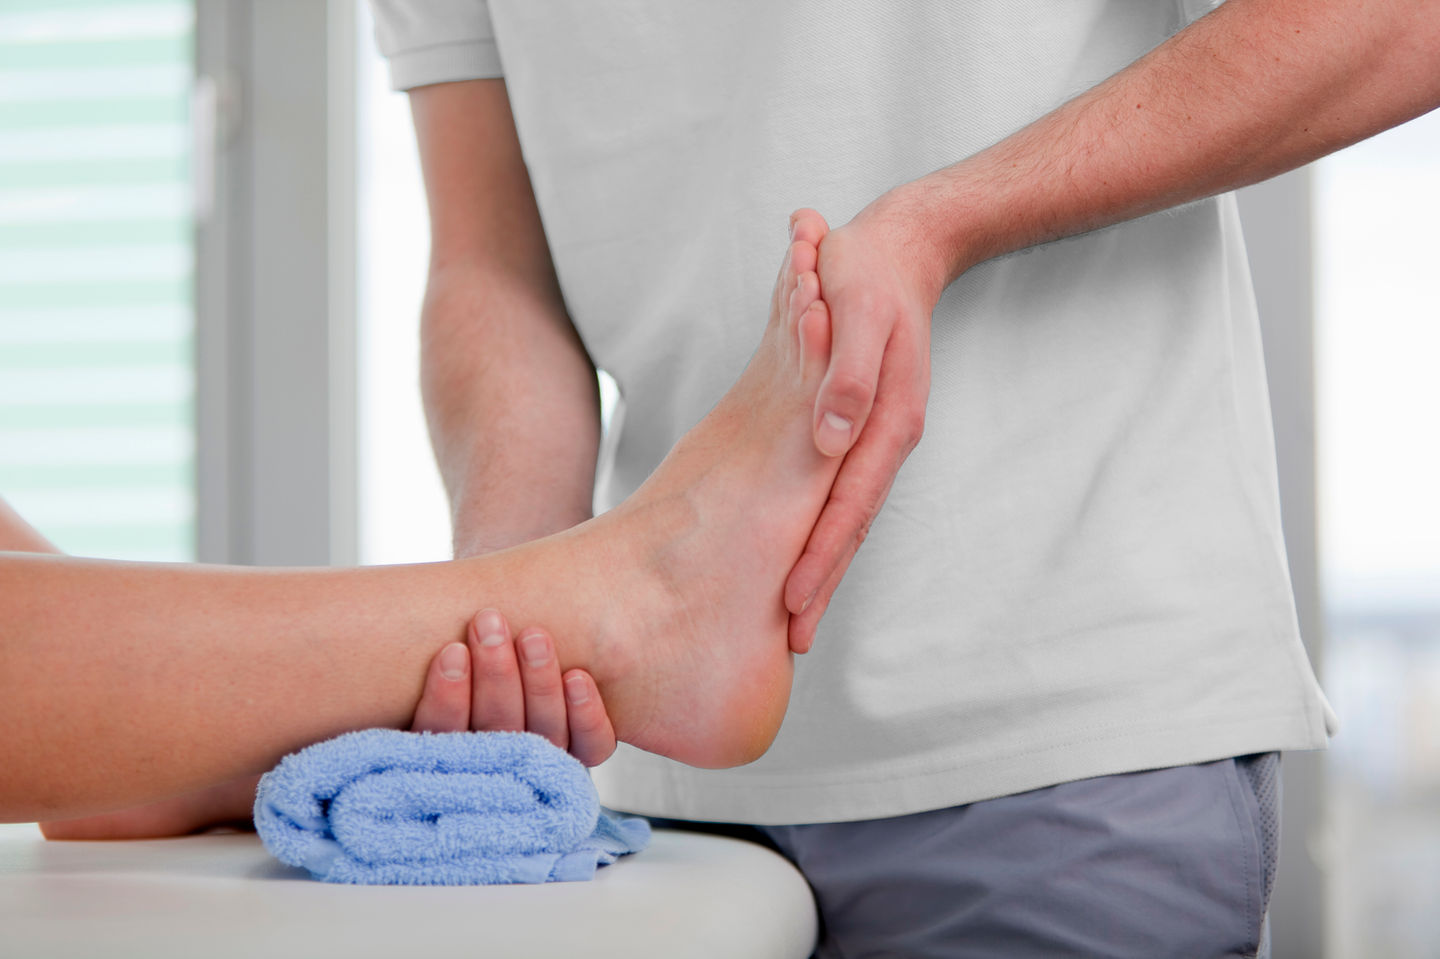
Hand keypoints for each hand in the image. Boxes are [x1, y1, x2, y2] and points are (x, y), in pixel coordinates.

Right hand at [39, 615, 615, 839]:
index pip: (437, 774)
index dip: (449, 720)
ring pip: (542, 750)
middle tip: (481, 628)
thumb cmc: (362, 675)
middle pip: (495, 757)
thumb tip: (109, 807)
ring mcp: (519, 766)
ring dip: (536, 689)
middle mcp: (465, 789)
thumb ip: (266, 751)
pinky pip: (587, 750)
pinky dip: (586, 715)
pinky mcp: (563, 742)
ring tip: (515, 628)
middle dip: (496, 692)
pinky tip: (576, 674)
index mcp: (409, 788)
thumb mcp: (310, 710)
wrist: (449, 619)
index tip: (448, 658)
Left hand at [783, 196, 944, 652]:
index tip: (793, 605)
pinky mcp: (858, 426)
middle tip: (791, 640)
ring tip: (794, 614)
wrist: (898, 246)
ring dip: (822, 563)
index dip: (820, 556)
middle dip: (821, 582)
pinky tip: (803, 549)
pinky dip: (823, 526)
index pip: (849, 505)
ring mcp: (873, 436)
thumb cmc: (867, 273)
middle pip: (850, 524)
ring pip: (846, 513)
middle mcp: (882, 438)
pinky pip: (839, 488)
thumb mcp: (856, 307)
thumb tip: (831, 437)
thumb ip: (849, 374)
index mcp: (887, 420)